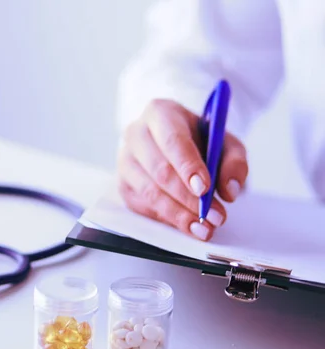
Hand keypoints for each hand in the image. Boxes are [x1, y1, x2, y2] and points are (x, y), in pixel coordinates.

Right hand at [117, 99, 247, 240]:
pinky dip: (166, 219)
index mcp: (160, 113)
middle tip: (213, 215)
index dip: (188, 166)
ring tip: (204, 227)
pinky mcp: (123, 184)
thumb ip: (234, 162)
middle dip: (188, 198)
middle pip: (159, 170)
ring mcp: (125, 160)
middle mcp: (136, 134)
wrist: (174, 141)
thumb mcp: (224, 142)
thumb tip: (230, 190)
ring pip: (149, 192)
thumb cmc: (198, 139)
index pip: (172, 140)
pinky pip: (143, 206)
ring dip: (179, 213)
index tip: (204, 188)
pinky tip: (186, 224)